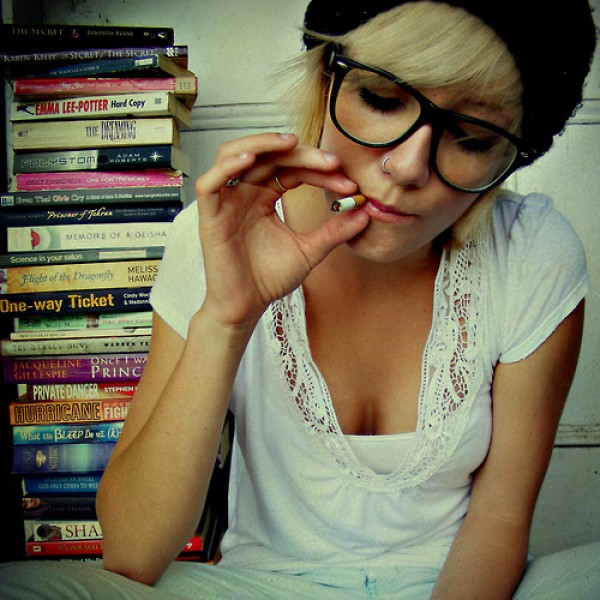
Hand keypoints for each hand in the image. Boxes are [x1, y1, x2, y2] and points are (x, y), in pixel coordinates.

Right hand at [195, 132, 368, 329]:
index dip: (319, 171)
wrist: (247, 307)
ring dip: (260, 144)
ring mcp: (226, 202)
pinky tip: (249, 160)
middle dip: (301, 155)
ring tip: (289, 143)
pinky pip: (209, 183)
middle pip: (269, 156)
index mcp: (265, 197)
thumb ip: (333, 232)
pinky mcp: (210, 216)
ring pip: (233, 155)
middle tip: (332, 163)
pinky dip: (226, 167)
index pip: (292, 170)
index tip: (348, 184)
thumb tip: (365, 213)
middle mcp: (245, 193)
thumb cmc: (270, 279)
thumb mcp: (309, 251)